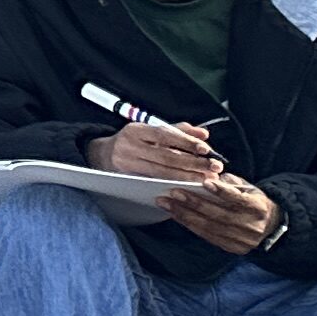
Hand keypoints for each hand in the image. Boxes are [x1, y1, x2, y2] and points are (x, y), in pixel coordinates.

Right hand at [91, 114, 227, 183]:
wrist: (102, 156)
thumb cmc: (133, 142)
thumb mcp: (150, 131)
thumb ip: (178, 131)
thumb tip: (203, 134)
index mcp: (135, 130)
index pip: (164, 134)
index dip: (185, 141)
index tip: (206, 149)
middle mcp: (129, 146)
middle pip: (165, 156)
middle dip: (193, 162)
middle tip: (214, 167)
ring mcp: (127, 164)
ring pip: (162, 172)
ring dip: (188, 176)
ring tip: (207, 178)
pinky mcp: (128, 179)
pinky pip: (156, 182)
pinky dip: (175, 183)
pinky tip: (189, 185)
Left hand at [162, 173, 281, 254]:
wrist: (271, 228)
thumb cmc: (253, 202)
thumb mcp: (249, 189)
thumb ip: (231, 183)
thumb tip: (211, 176)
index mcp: (257, 207)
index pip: (238, 199)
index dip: (222, 192)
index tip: (205, 183)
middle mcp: (251, 225)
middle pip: (219, 214)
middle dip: (194, 203)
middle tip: (173, 193)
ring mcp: (242, 239)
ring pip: (210, 227)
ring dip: (185, 215)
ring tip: (166, 204)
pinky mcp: (232, 247)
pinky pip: (208, 236)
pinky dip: (190, 225)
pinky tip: (176, 215)